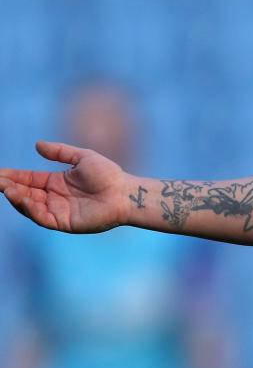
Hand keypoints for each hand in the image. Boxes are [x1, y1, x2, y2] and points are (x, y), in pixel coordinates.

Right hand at [0, 141, 131, 232]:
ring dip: (16, 198)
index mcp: (56, 182)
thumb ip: (60, 152)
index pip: (28, 180)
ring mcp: (58, 211)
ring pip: (29, 206)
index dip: (12, 176)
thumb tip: (37, 145)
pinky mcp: (64, 223)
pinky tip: (22, 198)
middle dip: (9, 187)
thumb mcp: (82, 157)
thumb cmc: (108, 174)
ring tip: (6, 188)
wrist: (125, 193)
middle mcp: (54, 197)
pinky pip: (41, 217)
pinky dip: (30, 209)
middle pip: (24, 193)